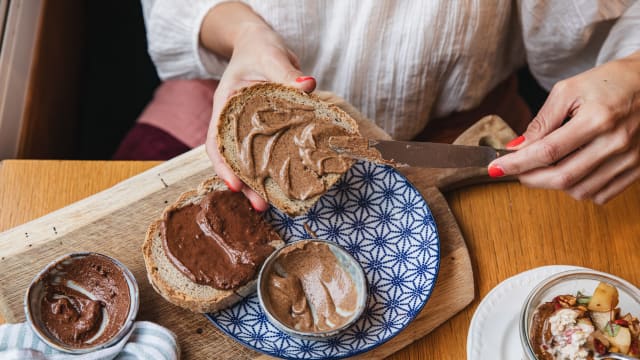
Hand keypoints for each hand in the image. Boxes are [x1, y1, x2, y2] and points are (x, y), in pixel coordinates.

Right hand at [200, 4, 315, 210]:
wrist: (259, 45)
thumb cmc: (259, 49)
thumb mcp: (271, 56)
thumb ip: (286, 72)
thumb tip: (307, 85)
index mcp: (225, 105)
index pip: (217, 140)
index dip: (224, 165)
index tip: (235, 185)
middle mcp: (232, 122)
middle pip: (232, 159)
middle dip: (244, 184)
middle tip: (260, 206)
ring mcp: (247, 128)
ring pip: (248, 160)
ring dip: (258, 183)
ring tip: (271, 205)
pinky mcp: (264, 130)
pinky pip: (266, 152)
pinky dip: (274, 169)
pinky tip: (287, 184)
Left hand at [488, 51, 639, 203]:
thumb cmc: (607, 83)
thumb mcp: (568, 91)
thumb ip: (541, 121)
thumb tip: (515, 148)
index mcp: (597, 119)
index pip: (548, 151)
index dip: (518, 163)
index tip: (496, 168)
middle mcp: (616, 143)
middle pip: (562, 177)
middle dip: (530, 178)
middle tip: (515, 171)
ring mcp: (630, 160)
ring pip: (579, 190)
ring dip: (553, 184)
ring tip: (545, 166)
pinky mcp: (637, 170)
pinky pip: (600, 195)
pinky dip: (578, 189)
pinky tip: (572, 171)